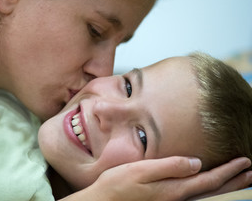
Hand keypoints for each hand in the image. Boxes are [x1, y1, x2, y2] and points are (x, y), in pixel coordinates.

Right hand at [87, 156, 251, 200]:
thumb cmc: (118, 185)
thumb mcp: (141, 171)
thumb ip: (170, 166)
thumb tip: (197, 162)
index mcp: (173, 189)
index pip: (208, 179)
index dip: (229, 171)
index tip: (244, 161)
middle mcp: (176, 198)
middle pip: (212, 189)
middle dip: (233, 180)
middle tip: (251, 171)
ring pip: (205, 193)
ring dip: (224, 185)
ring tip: (238, 178)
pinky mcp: (164, 199)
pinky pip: (194, 194)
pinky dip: (208, 187)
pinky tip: (206, 182)